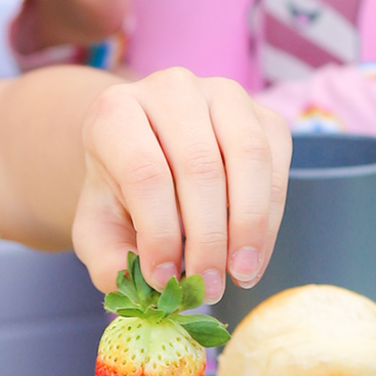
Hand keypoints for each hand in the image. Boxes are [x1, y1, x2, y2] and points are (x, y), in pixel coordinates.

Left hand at [72, 69, 290, 301]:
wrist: (150, 153)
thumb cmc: (122, 193)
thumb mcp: (98, 228)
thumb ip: (107, 259)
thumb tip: (148, 282)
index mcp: (116, 111)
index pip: (145, 171)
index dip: (159, 232)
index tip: (164, 279)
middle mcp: (170, 88)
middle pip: (200, 165)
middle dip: (208, 238)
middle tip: (208, 286)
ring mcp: (223, 94)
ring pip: (248, 157)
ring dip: (248, 225)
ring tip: (239, 274)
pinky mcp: (262, 113)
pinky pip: (277, 163)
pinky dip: (270, 217)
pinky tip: (253, 254)